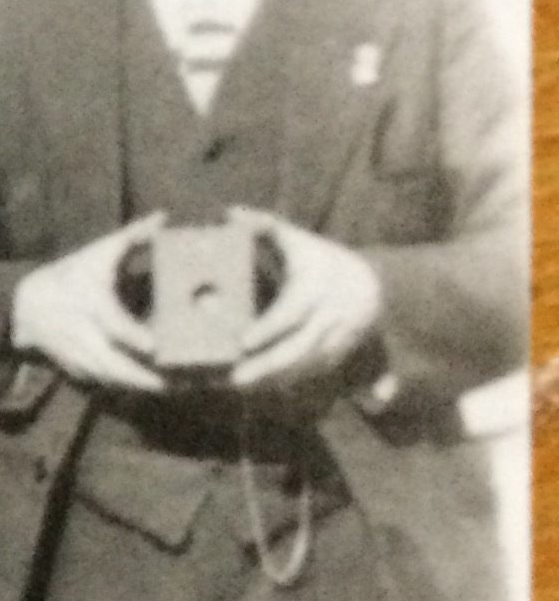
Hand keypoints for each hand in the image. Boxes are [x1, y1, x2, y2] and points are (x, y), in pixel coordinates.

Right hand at [9, 220, 164, 393]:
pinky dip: (120, 387)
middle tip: (170, 384)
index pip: (113, 322)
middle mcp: (81, 330)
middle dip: (139, 375)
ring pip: (106, 376)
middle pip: (110, 361)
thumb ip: (132, 236)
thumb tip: (163, 217)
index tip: (154, 346)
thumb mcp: (97, 252)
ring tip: (165, 389)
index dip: (133, 336)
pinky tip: (142, 388)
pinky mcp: (73, 366)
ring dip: (134, 386)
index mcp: (90, 301)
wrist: (23, 304)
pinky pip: (98, 381)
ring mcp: (75, 352)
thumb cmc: (68, 274)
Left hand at [229, 214, 384, 390]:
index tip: (242, 342)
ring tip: (239, 386)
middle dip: (266, 365)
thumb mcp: (295, 239)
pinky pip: (310, 372)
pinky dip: (285, 382)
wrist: (369, 284)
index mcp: (315, 287)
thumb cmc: (319, 258)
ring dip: (273, 379)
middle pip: (298, 347)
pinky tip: (259, 388)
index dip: (268, 328)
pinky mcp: (335, 354)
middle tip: (234, 379)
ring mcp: (335, 339)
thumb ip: (263, 226)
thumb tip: (230, 212)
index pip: (291, 312)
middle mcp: (328, 315)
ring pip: (304, 365)